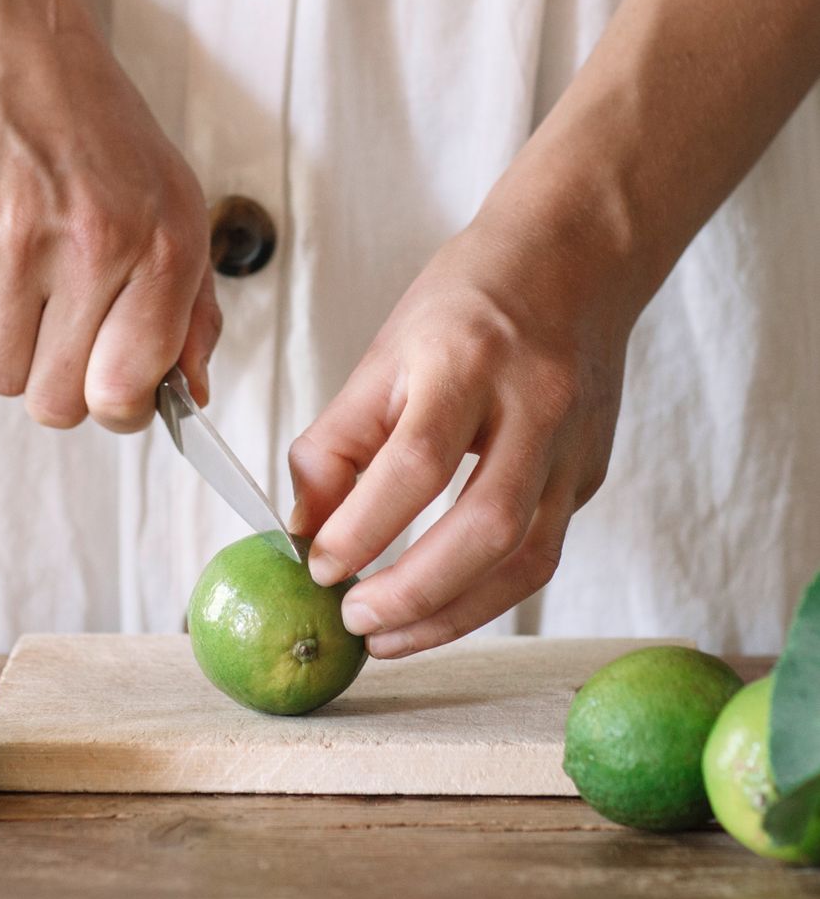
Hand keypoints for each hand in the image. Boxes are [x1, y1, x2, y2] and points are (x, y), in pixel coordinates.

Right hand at [0, 0, 218, 429]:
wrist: (28, 61)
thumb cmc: (112, 148)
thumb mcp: (182, 220)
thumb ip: (195, 318)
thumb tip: (189, 397)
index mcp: (162, 250)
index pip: (126, 391)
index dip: (120, 411)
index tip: (116, 394)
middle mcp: (93, 247)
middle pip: (55, 403)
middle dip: (64, 390)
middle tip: (71, 346)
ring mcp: (15, 238)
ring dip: (17, 352)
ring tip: (34, 296)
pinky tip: (0, 270)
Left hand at [288, 199, 639, 657]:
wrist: (574, 259)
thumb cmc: (470, 298)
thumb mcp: (385, 352)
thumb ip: (337, 442)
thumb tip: (308, 527)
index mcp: (468, 360)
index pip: (416, 462)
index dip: (361, 527)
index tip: (319, 566)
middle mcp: (534, 404)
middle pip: (487, 526)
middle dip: (415, 594)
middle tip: (357, 621)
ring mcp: (575, 444)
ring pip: (528, 558)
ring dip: (455, 615)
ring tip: (392, 639)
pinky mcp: (590, 473)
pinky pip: (542, 551)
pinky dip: (488, 592)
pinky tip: (442, 604)